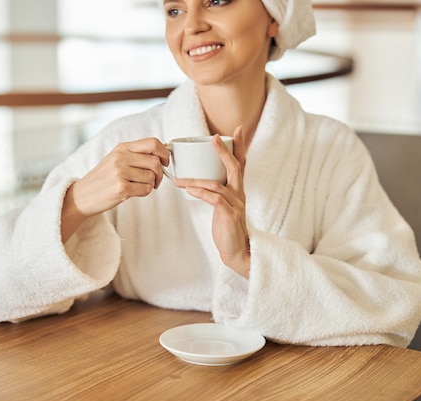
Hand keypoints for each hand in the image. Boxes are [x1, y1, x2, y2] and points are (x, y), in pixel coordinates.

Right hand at [61, 137, 168, 241]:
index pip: (153, 143)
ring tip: (140, 186)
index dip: (164, 153)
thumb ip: (136, 154)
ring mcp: (120, 172)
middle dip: (160, 173)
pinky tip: (135, 191)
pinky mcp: (121, 188)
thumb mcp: (116, 159)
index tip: (165, 162)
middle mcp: (121, 157)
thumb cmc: (103, 178)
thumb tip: (162, 153)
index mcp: (122, 147)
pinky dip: (145, 192)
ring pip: (152, 177)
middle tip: (155, 180)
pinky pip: (146, 189)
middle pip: (155, 161)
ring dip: (151, 184)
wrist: (82, 195)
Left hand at [174, 126, 250, 277]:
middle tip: (214, 138)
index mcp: (238, 189)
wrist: (237, 250)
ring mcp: (236, 204)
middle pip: (235, 166)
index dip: (239, 146)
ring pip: (217, 184)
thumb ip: (215, 191)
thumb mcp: (223, 206)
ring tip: (180, 179)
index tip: (237, 129)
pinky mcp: (229, 214)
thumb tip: (196, 180)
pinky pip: (214, 199)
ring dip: (196, 179)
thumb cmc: (227, 227)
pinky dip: (200, 192)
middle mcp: (239, 193)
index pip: (240, 163)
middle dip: (224, 151)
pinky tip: (188, 190)